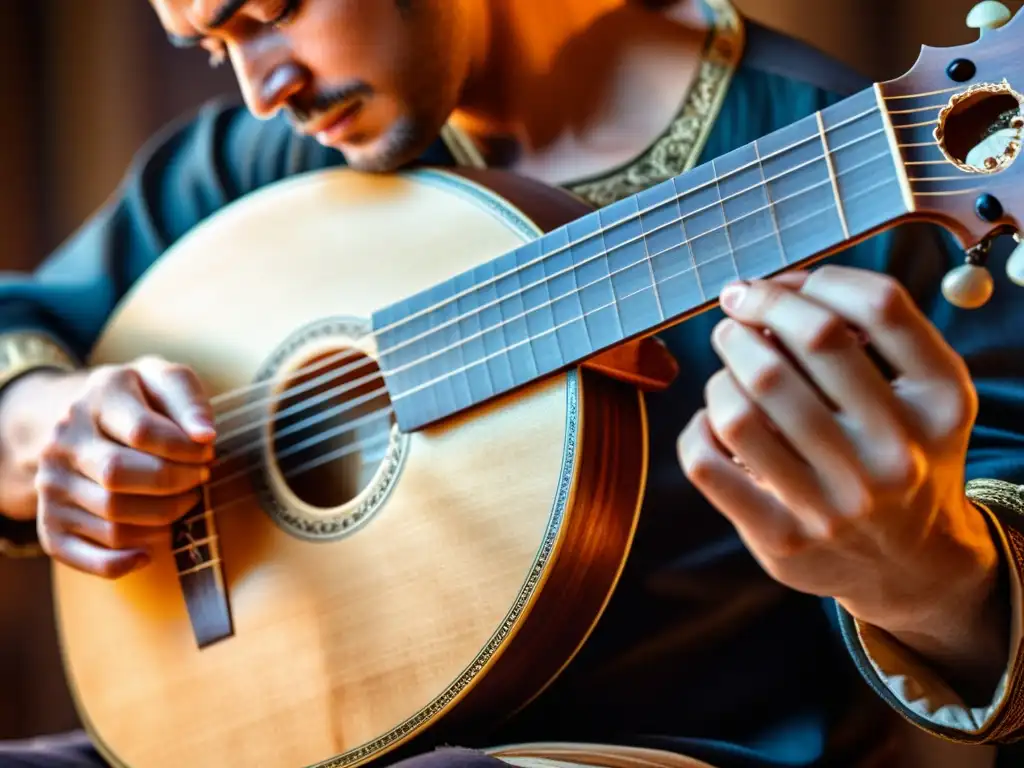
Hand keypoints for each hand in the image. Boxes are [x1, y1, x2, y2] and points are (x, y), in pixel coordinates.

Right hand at [36, 356, 214, 578]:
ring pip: (110, 519)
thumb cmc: (145, 402)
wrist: (93, 423)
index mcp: (96, 398)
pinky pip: (79, 555)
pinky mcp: (50, 522)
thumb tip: (205, 434)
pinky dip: (120, 563)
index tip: (207, 451)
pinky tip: (150, 551)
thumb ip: (189, 401)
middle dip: (176, 483)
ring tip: (185, 501)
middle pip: (119, 476)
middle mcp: (63, 441)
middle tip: (201, 478)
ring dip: (163, 519)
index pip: (143, 431)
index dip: (186, 449)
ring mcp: (51, 484)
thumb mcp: (167, 382)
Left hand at [678, 265, 1006, 690]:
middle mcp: (895, 455)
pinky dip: (698, 425)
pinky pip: (706, 461)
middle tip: (738, 310)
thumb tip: (774, 290)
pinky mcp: (782, 537)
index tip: (781, 284)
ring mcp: (836, 504)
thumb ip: (870, 335)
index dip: (816, 278)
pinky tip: (714, 421)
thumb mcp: (923, 394)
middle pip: (809, 342)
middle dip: (759, 308)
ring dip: (724, 368)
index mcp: (938, 404)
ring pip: (744, 404)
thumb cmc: (900, 455)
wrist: (909, 567)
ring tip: (729, 366)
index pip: (880, 305)